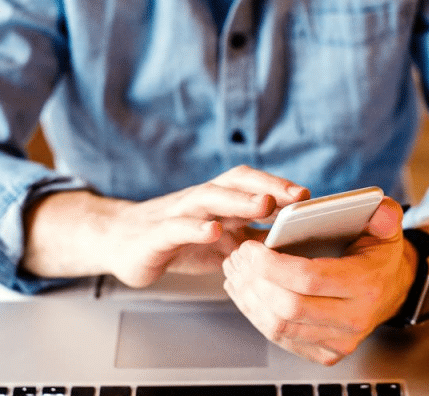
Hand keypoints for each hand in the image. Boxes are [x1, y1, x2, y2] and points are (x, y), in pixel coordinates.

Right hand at [21, 165, 308, 287]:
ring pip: (209, 198)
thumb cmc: (177, 241)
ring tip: (264, 206)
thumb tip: (298, 244)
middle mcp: (200, 200)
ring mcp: (176, 214)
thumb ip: (254, 239)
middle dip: (268, 187)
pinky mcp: (155, 235)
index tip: (309, 197)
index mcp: (217, 200)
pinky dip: (195, 227)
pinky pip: (176, 227)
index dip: (279, 186)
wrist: (119, 242)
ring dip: (239, 200)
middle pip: (235, 183)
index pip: (251, 184)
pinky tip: (213, 231)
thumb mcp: (222, 241)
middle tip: (297, 196)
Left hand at [222, 198, 415, 365]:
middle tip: (237, 258)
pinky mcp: (327, 354)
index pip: (309, 278)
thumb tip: (380, 208)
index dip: (271, 265)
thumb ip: (384, 214)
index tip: (250, 248)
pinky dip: (256, 315)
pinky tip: (245, 293)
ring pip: (280, 326)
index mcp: (367, 284)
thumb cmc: (378, 255)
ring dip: (249, 299)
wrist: (391, 291)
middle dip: (254, 281)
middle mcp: (355, 319)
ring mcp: (341, 341)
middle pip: (289, 307)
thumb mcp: (386, 228)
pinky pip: (282, 338)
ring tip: (236, 273)